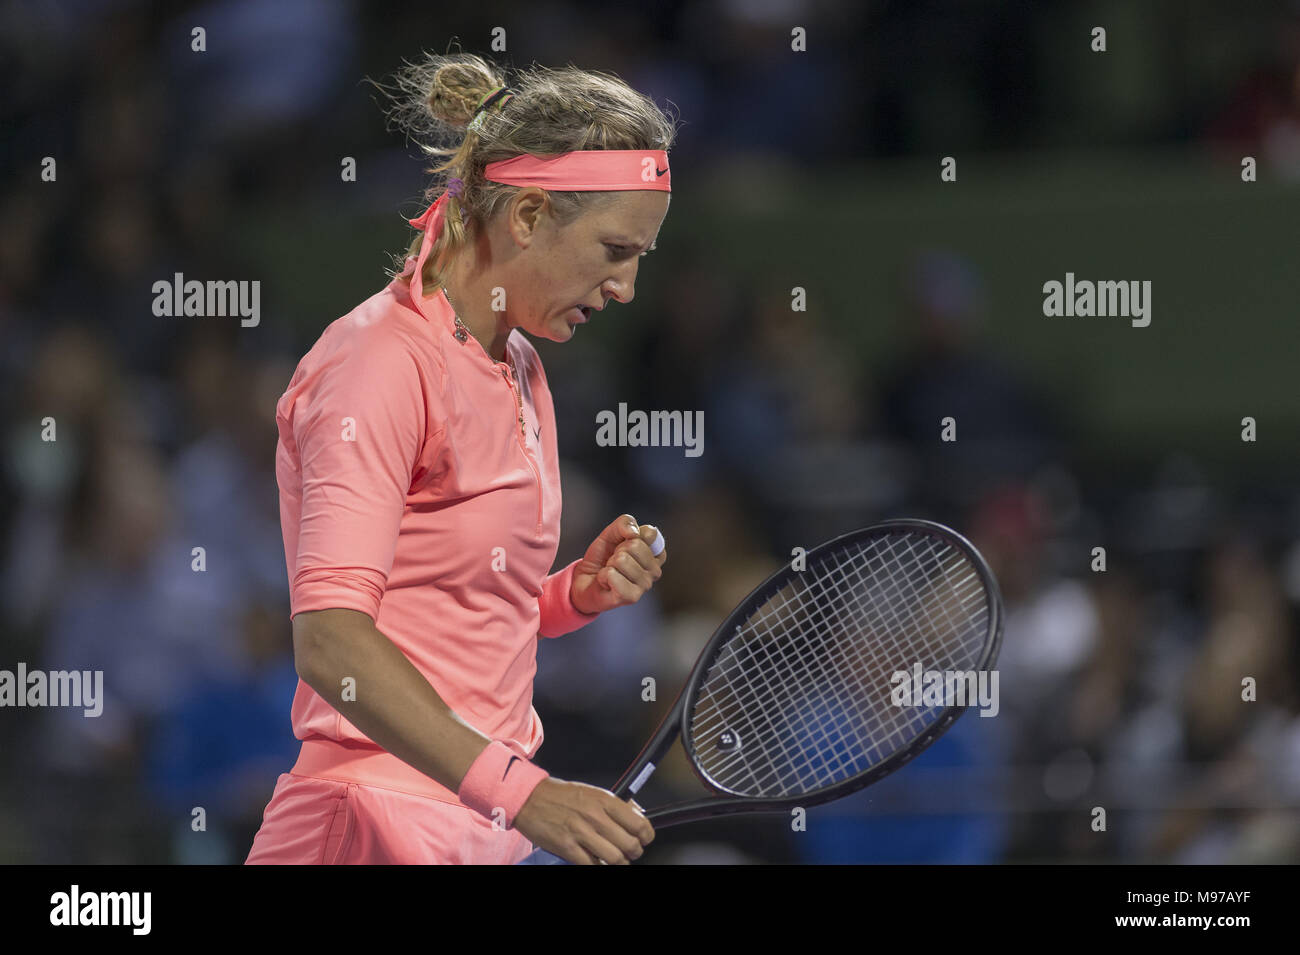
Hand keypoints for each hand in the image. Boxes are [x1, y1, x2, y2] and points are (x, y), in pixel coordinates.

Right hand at [513, 777, 654, 864]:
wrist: (530, 798)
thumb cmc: (561, 795)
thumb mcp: (593, 792)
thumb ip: (615, 805)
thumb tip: (637, 814)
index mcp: (605, 801)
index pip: (639, 824)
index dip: (646, 836)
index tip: (644, 839)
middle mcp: (595, 816)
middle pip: (630, 845)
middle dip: (634, 852)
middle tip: (630, 852)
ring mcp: (581, 833)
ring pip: (614, 858)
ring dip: (619, 862)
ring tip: (615, 859)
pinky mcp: (567, 847)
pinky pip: (592, 865)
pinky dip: (598, 866)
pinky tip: (596, 860)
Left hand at [570, 514, 666, 615]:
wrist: (585, 580)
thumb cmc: (603, 557)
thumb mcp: (611, 533)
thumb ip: (624, 523)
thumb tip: (634, 533)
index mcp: (656, 554)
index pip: (650, 533)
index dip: (629, 535)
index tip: (623, 544)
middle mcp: (655, 571)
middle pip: (635, 545)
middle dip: (617, 551)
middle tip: (613, 561)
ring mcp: (645, 585)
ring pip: (621, 560)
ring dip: (609, 565)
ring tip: (610, 572)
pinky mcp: (632, 597)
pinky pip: (612, 574)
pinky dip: (603, 575)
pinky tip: (606, 583)